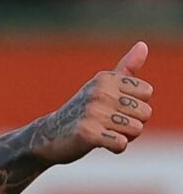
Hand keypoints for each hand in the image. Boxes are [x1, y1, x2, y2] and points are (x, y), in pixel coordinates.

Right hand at [31, 41, 153, 164]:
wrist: (48, 135)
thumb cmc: (80, 113)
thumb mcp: (101, 88)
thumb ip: (125, 69)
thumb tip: (143, 45)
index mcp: (105, 79)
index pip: (147, 92)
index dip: (134, 106)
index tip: (115, 109)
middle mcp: (100, 92)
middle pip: (145, 113)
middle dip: (132, 124)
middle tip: (109, 125)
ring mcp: (93, 112)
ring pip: (136, 129)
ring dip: (124, 137)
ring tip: (105, 134)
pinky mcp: (88, 133)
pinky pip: (121, 144)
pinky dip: (115, 148)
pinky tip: (100, 144)